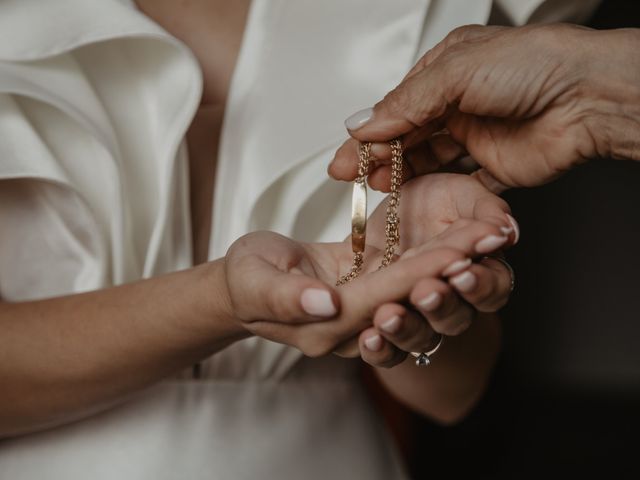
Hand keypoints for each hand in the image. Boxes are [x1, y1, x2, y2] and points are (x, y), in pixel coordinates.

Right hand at [225, 230, 488, 356]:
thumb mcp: (252, 279)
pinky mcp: (372, 298)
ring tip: (486, 238)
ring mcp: (366, 317)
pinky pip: (409, 284)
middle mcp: (353, 330)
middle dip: (451, 270)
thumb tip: (325, 304)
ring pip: (418, 295)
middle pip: (410, 301)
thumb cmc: (246, 278)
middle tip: (489, 239)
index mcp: (325, 327)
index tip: (459, 250)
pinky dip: (437, 263)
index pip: (383, 299)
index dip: (422, 275)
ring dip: (453, 267)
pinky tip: (463, 242)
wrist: (250, 283)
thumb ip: (285, 295)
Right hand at [329, 24, 639, 190]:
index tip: (345, 155)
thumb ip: (406, 103)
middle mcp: (459, 104)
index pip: (396, 107)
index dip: (368, 133)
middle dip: (377, 155)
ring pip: (427, 159)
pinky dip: (434, 189)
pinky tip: (414, 195)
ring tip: (377, 186)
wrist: (589, 98)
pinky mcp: (493, 166)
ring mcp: (476, 136)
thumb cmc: (536, 65)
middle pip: (407, 135)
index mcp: (447, 71)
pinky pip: (456, 181)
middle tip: (352, 175)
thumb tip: (364, 123)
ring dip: (401, 172)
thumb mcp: (456, 72)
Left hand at [356, 173, 517, 366]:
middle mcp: (451, 302)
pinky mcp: (384, 329)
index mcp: (477, 272)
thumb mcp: (459, 193)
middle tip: (425, 292)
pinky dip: (379, 348)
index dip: (480, 285)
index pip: (491, 290)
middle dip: (441, 306)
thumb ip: (487, 209)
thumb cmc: (429, 203)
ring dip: (407, 328)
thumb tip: (508, 229)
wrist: (381, 213)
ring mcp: (418, 319)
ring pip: (422, 338)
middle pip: (456, 319)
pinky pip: (386, 352)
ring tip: (388, 315)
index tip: (463, 271)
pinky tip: (369, 338)